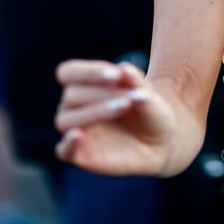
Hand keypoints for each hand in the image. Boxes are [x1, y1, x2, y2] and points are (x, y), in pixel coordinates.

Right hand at [54, 59, 177, 176]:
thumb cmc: (149, 110)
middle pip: (72, 95)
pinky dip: (68, 144)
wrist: (160, 143)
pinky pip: (64, 151)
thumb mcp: (147, 94)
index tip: (116, 75)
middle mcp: (73, 106)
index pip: (68, 72)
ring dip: (94, 112)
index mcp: (84, 85)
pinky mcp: (80, 155)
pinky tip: (78, 136)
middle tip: (130, 98)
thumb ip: (134, 81)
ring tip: (124, 107)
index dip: (88, 72)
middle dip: (102, 93)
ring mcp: (76, 131)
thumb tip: (123, 68)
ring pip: (66, 120)